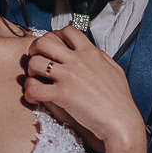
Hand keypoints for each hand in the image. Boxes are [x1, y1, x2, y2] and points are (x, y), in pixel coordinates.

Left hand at [23, 27, 146, 152]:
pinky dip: (30, 93)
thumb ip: (101, 57)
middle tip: (37, 61)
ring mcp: (68, 77)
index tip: (53, 48)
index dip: (55, 36)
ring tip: (35, 80)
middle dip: (36, 50)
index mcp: (90, 53)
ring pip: (34, 62)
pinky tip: (35, 98)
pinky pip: (33, 88)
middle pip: (44, 41)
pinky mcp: (61, 95)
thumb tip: (92, 51)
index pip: (67, 31)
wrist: (121, 121)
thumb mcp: (114, 70)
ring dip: (30, 72)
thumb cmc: (120, 99)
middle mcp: (77, 61)